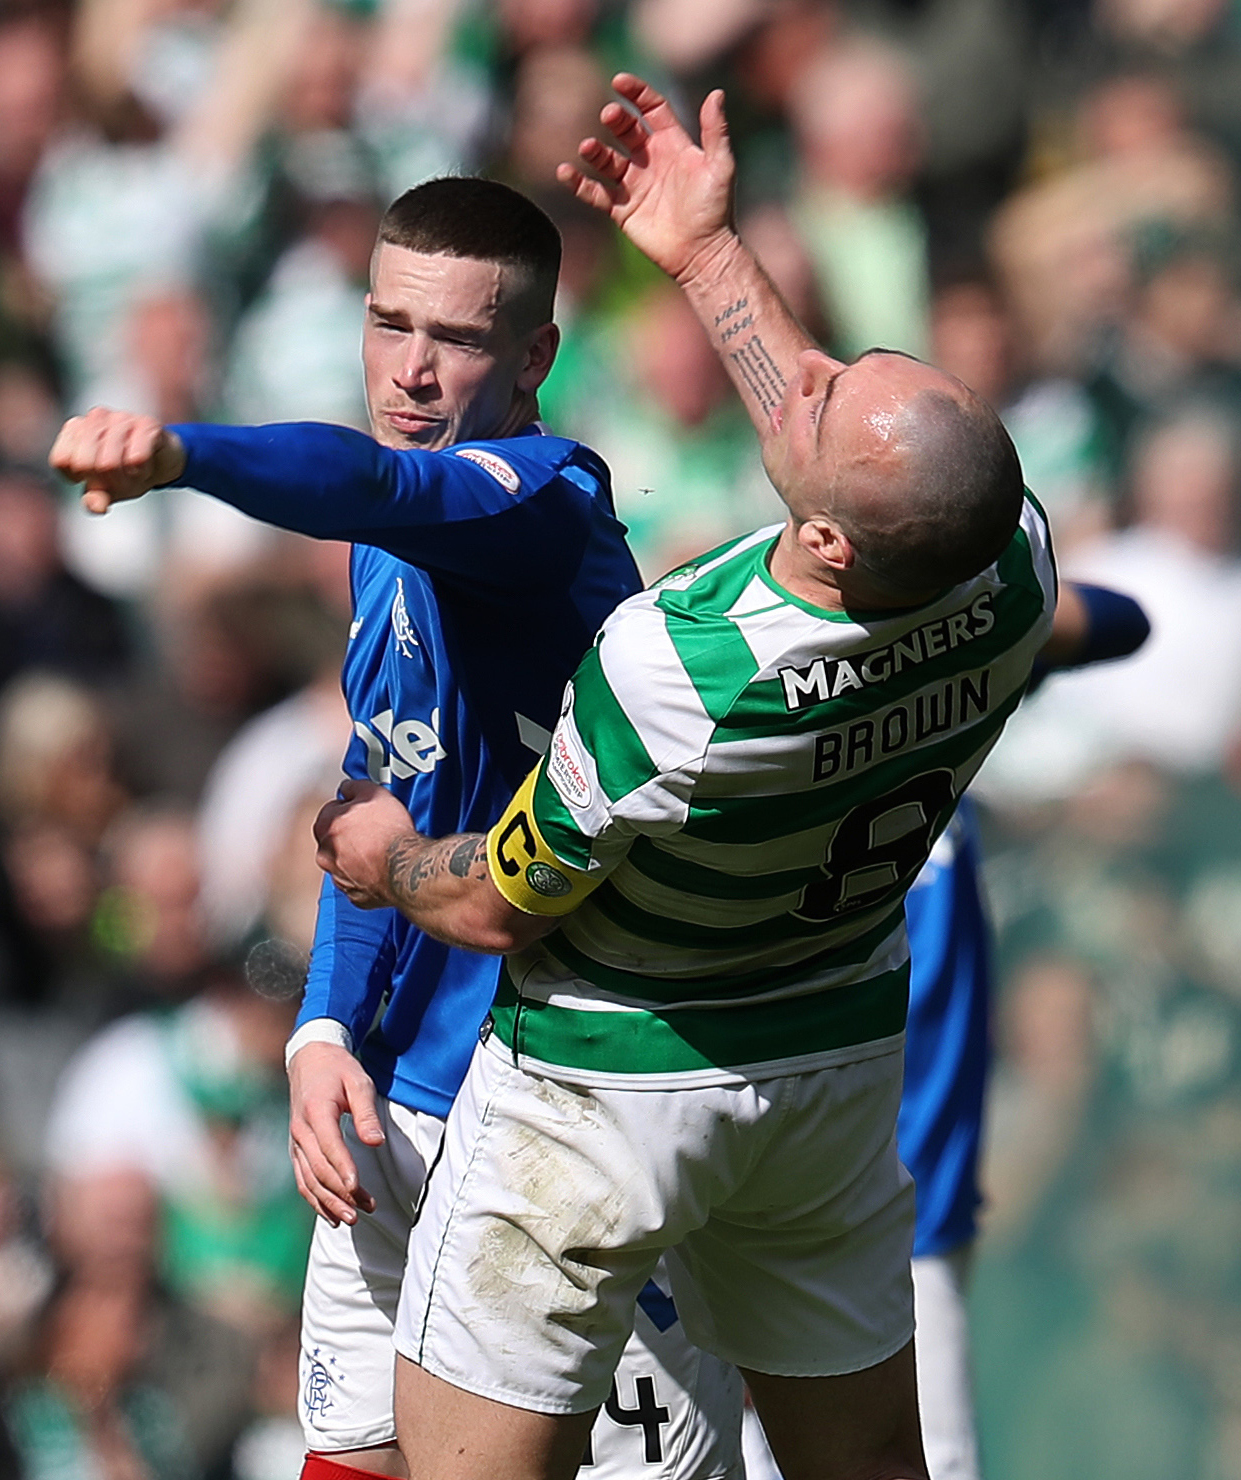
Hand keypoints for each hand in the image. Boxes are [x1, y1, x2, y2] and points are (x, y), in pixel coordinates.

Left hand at [49, 407, 186, 513]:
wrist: (163, 461)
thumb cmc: (127, 473)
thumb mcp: (107, 490)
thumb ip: (94, 498)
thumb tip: (96, 506)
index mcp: (76, 429)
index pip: (61, 460)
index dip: (78, 477)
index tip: (92, 477)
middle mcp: (95, 418)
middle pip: (85, 463)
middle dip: (105, 481)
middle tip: (118, 478)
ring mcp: (121, 418)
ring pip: (109, 462)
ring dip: (126, 478)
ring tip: (135, 472)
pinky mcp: (146, 424)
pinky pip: (137, 458)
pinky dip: (142, 471)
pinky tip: (146, 465)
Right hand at [287, 1041, 384, 1224]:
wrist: (310, 1059)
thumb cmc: (338, 1069)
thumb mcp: (359, 1082)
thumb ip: (366, 1113)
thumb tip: (376, 1142)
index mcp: (316, 1111)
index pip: (329, 1146)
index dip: (343, 1169)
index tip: (357, 1188)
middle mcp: (301, 1130)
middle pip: (319, 1169)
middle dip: (340, 1193)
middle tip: (363, 1211)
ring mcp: (296, 1141)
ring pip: (308, 1180)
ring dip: (328, 1202)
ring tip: (352, 1219)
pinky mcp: (297, 1149)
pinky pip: (303, 1179)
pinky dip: (315, 1200)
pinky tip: (332, 1215)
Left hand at [314, 778, 416, 907]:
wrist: (405, 869)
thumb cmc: (390, 834)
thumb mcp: (374, 793)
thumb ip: (355, 787)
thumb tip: (348, 788)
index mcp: (326, 827)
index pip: (332, 809)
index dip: (350, 807)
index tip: (363, 809)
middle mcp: (326, 854)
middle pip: (335, 837)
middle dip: (351, 833)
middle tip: (373, 829)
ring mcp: (339, 877)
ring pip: (345, 861)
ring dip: (357, 855)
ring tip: (380, 849)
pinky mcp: (354, 895)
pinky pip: (357, 881)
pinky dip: (366, 874)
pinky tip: (382, 866)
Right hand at [557, 73, 736, 285]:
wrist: (702, 253)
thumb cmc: (715, 210)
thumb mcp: (720, 166)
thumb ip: (715, 131)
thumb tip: (717, 93)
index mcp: (673, 144)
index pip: (651, 109)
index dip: (636, 94)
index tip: (619, 82)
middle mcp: (650, 160)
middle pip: (626, 130)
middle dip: (616, 120)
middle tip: (609, 116)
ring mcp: (634, 184)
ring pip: (607, 160)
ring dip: (596, 151)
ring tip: (588, 147)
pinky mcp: (622, 209)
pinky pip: (596, 193)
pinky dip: (579, 184)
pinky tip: (565, 172)